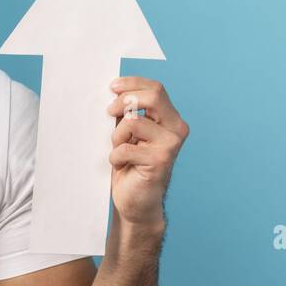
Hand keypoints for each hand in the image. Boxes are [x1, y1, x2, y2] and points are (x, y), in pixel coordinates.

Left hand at [105, 77, 188, 229]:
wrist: (136, 201)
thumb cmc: (130, 165)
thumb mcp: (128, 133)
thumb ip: (128, 112)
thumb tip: (114, 90)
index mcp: (170, 119)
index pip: (155, 89)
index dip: (132, 84)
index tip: (112, 87)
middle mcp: (176, 128)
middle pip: (153, 96)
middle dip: (124, 101)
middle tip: (109, 113)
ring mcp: (170, 144)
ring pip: (134, 121)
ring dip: (116, 135)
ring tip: (118, 149)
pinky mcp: (160, 161)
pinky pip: (125, 148)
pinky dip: (115, 156)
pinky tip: (121, 165)